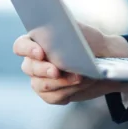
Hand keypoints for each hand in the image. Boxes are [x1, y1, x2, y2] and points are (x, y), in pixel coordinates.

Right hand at [13, 21, 127, 104]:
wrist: (106, 59)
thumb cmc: (90, 41)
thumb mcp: (80, 31)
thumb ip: (65, 31)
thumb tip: (55, 36)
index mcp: (36, 42)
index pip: (21, 46)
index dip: (27, 50)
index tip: (41, 53)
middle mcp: (34, 62)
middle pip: (29, 68)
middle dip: (44, 70)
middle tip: (57, 71)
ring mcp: (41, 79)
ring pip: (41, 85)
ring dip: (61, 82)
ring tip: (80, 77)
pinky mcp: (52, 94)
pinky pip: (53, 97)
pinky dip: (68, 91)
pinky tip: (80, 85)